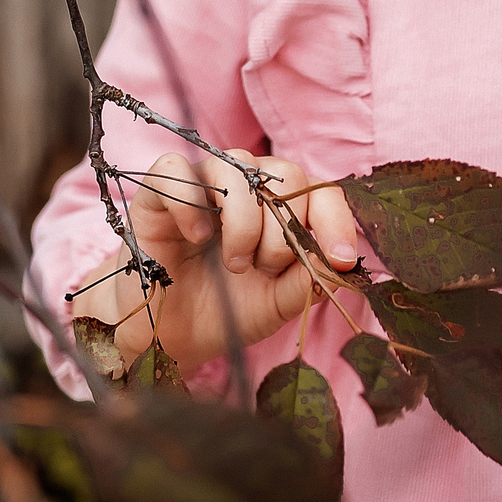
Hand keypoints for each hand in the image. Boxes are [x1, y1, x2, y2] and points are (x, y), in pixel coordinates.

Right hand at [70, 149, 364, 375]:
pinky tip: (197, 238)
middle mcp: (246, 186)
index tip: (339, 258)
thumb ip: (308, 281)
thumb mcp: (276, 302)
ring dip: (244, 221)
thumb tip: (343, 266)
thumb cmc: (225, 311)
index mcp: (281, 208)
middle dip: (282, 230)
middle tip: (264, 269)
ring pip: (237, 166)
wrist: (168, 335)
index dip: (336, 220)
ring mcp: (203, 183)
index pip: (320, 192)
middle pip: (285, 173)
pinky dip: (191, 201)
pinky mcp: (158, 190)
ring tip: (234, 263)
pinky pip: (176, 169)